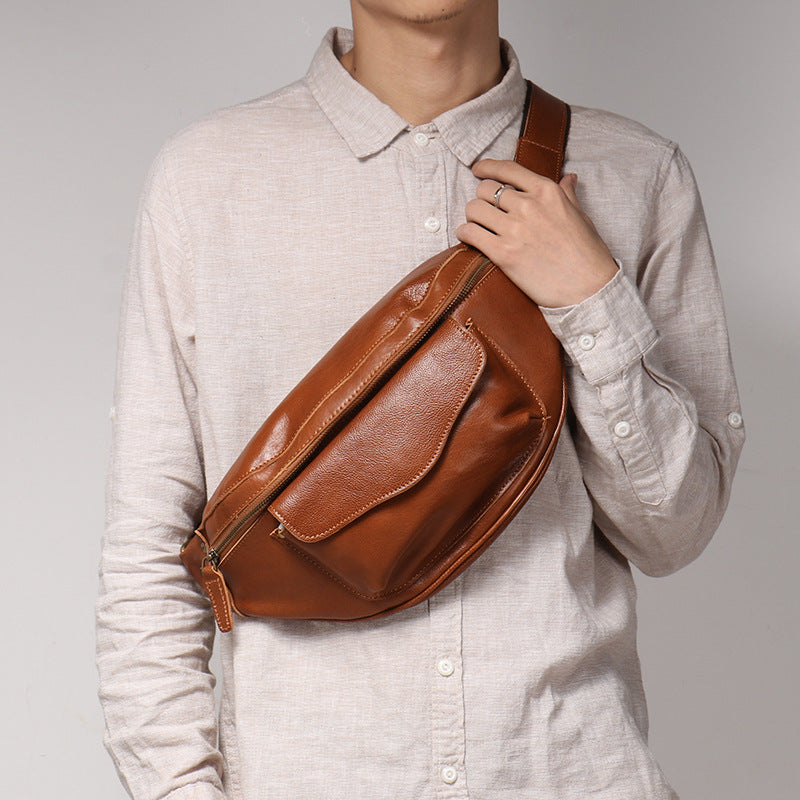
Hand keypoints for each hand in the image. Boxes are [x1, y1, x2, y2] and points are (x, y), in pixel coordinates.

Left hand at [456, 159, 618, 307]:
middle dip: (482, 198)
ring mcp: (514, 229)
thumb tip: (568, 177)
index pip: (507, 169)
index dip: (487, 167)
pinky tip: (469, 238)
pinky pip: (470, 234)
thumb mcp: (580, 215)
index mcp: (546, 192)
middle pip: (485, 189)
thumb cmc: (586, 252)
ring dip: (472, 217)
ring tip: (479, 226)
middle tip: (485, 211)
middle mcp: (528, 206)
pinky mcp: (503, 253)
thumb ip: (567, 194)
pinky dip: (464, 234)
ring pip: (473, 209)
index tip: (478, 169)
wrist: (588, 287)